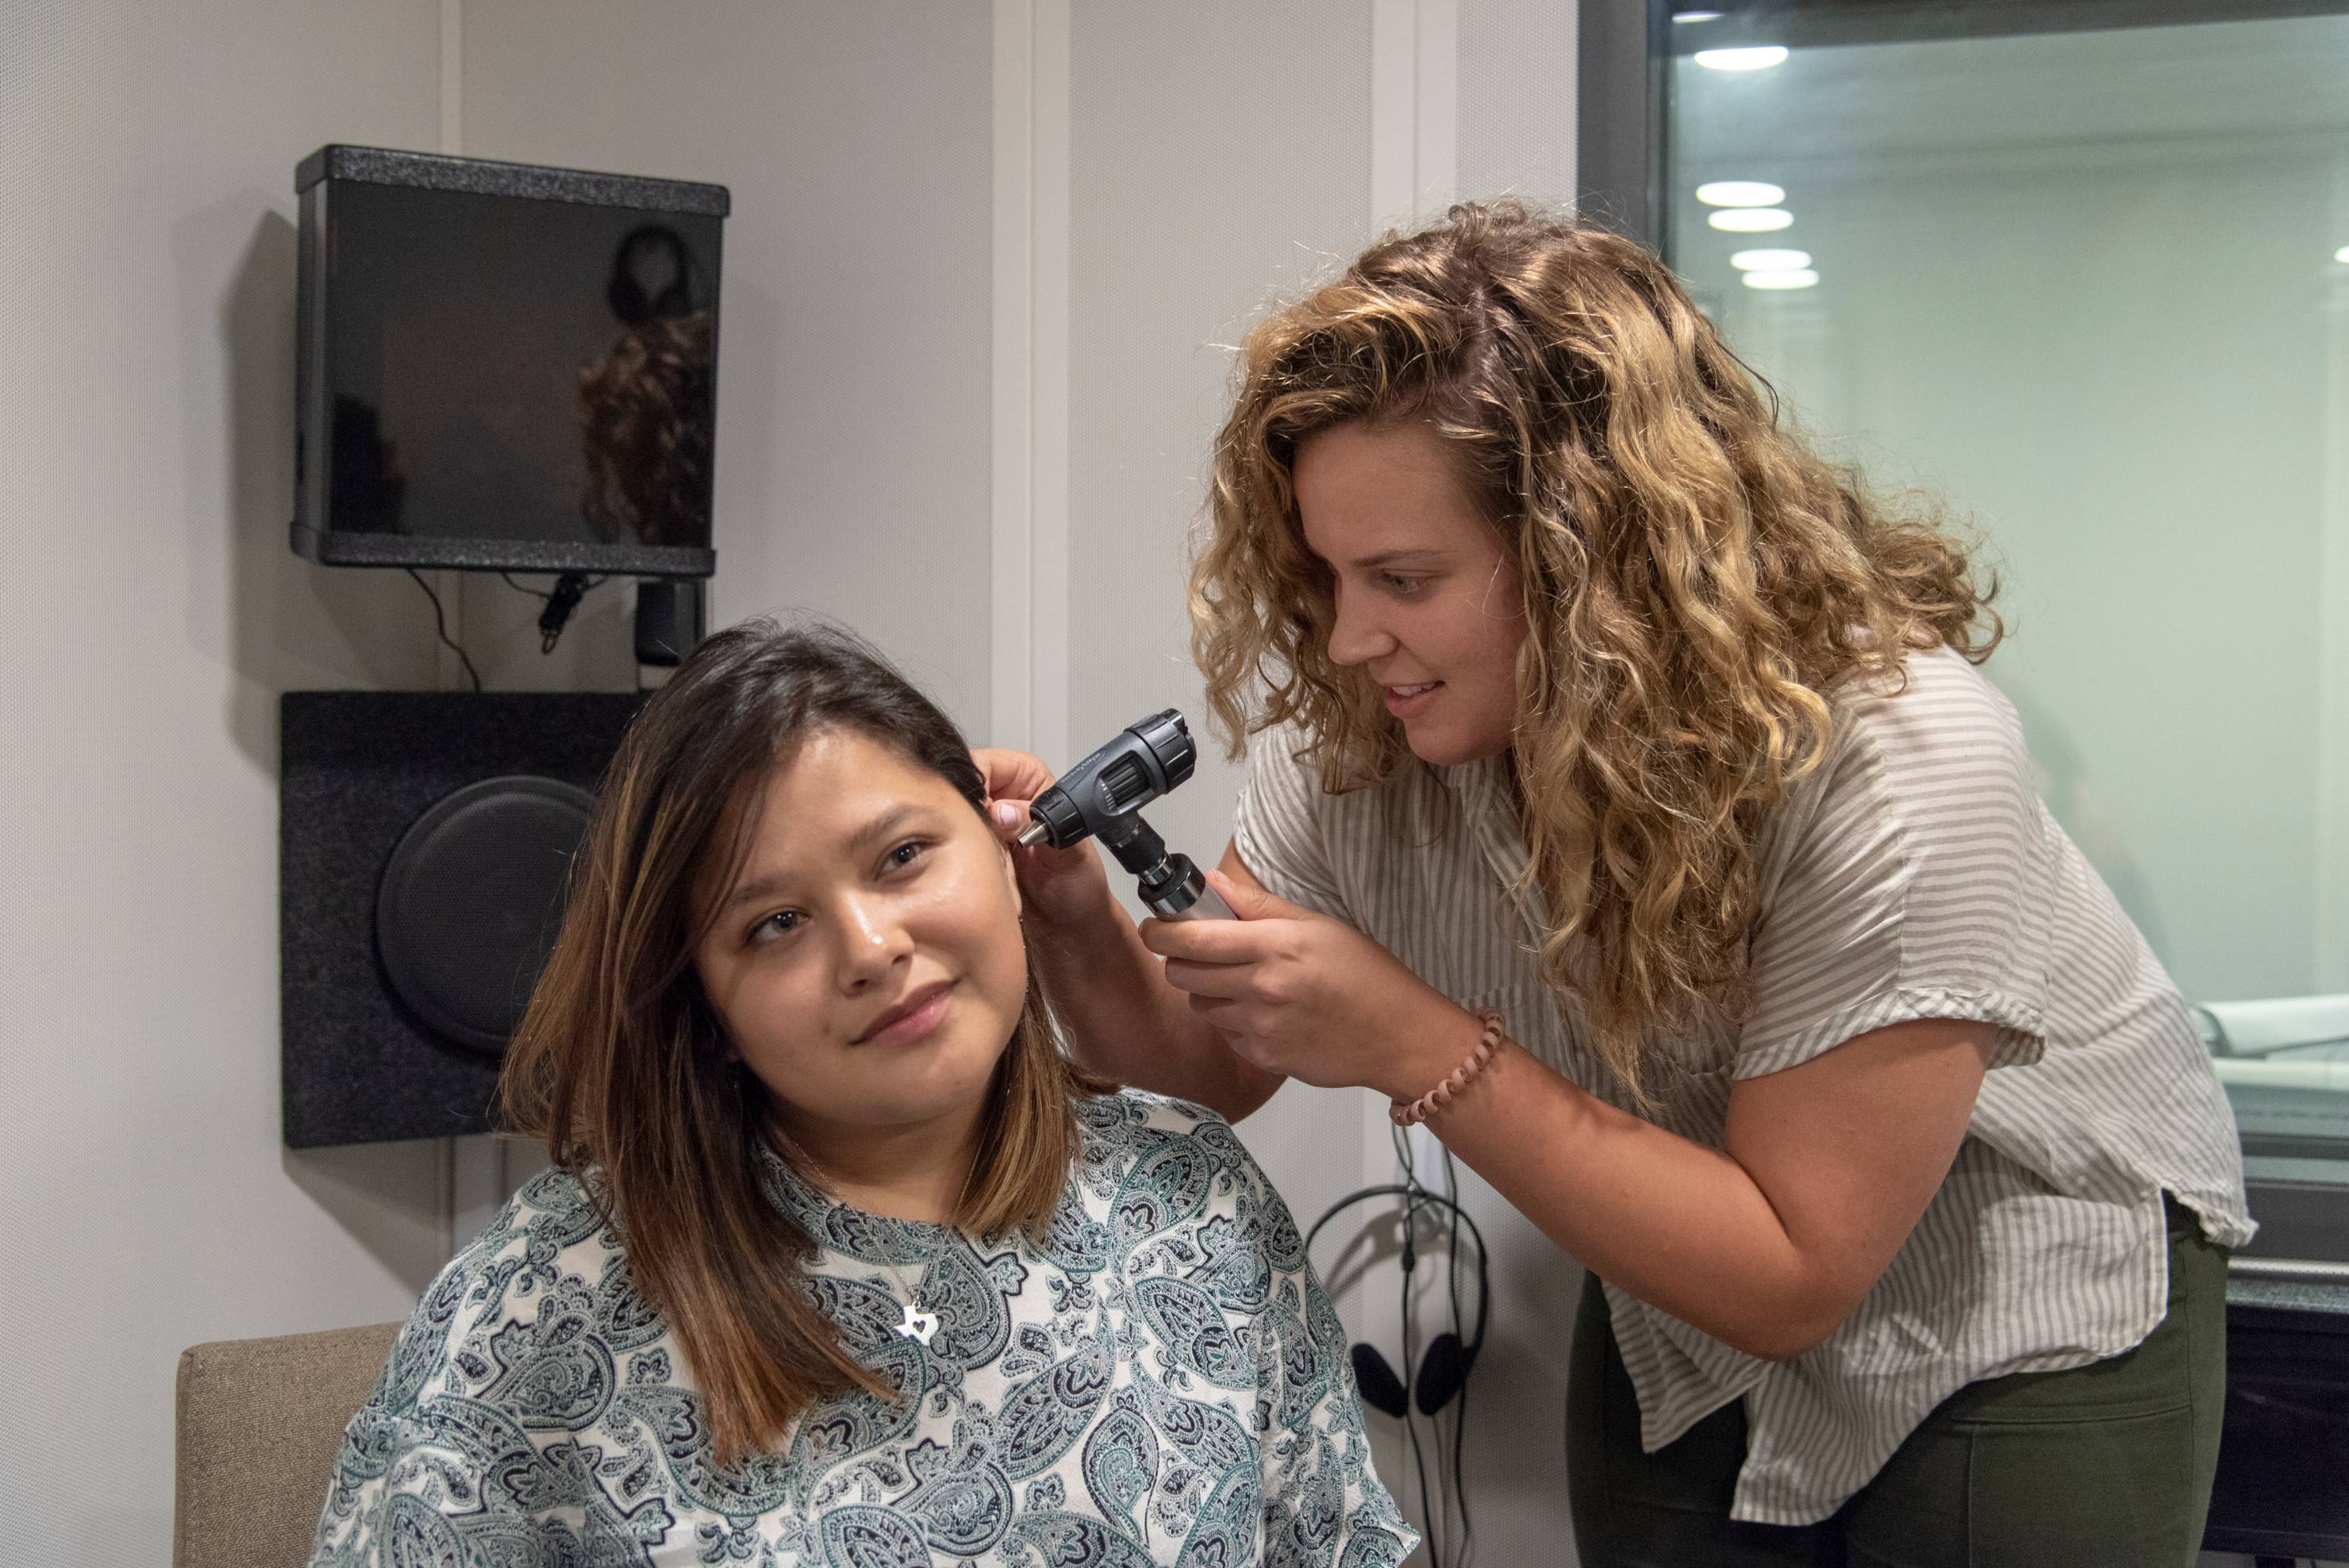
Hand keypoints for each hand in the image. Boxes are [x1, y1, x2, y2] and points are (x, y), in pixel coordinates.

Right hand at [971, 747, 1113, 928]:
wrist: (1069, 926)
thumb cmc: (1080, 884)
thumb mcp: (1068, 852)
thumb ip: (1039, 827)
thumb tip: (1004, 812)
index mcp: (1029, 779)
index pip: (985, 763)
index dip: (976, 785)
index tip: (981, 812)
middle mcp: (1004, 796)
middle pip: (962, 789)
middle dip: (969, 818)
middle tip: (988, 842)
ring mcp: (987, 824)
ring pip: (954, 820)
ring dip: (968, 844)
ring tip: (997, 863)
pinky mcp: (975, 849)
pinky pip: (955, 847)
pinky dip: (965, 862)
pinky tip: (987, 873)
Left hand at [1140, 869, 1479, 1099]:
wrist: (1398, 1036)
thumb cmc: (1365, 976)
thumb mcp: (1317, 926)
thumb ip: (1257, 906)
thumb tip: (1209, 882)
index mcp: (1274, 946)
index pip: (1192, 938)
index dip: (1160, 931)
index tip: (1154, 926)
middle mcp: (1262, 987)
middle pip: (1182, 974)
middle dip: (1179, 960)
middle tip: (1198, 952)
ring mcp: (1261, 1027)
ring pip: (1201, 1006)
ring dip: (1208, 992)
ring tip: (1243, 983)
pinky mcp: (1264, 1058)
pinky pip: (1226, 1035)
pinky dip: (1234, 1023)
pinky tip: (1266, 1013)